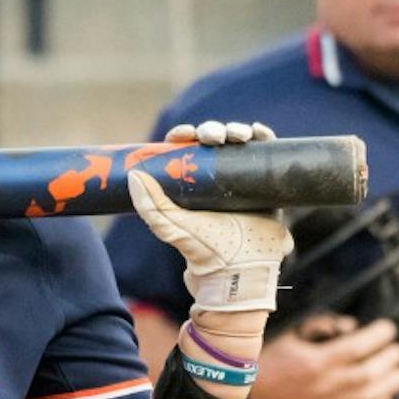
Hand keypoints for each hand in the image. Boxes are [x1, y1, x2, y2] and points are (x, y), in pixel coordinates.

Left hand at [128, 120, 292, 314]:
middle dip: (214, 130)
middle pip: (213, 142)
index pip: (186, 150)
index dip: (184, 135)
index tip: (186, 134)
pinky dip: (264, 138)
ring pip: (239, 144)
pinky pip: (265, 154)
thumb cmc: (204, 249)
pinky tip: (260, 133)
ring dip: (238, 131)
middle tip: (215, 137)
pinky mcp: (265, 184)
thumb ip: (150, 205)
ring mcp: (241, 181)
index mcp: (191, 185)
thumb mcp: (170, 227)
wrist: (239, 268)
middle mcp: (216, 180)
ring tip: (239, 135)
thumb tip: (134, 174)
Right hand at [248, 316, 398, 398]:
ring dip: (391, 384)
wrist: (250, 391)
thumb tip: (351, 327)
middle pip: (368, 374)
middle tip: (398, 349)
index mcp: (315, 362)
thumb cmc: (268, 356)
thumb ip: (322, 325)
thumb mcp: (292, 332)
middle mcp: (324, 385)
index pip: (356, 348)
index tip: (388, 328)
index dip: (378, 337)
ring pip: (369, 397)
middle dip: (389, 360)